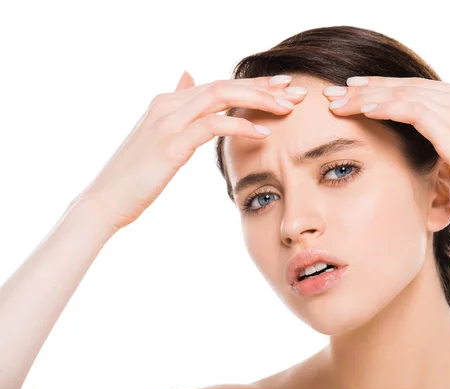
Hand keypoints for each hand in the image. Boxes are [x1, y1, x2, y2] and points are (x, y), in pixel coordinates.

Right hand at [71, 72, 306, 230]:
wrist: (104, 201)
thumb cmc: (135, 175)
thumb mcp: (157, 133)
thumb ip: (177, 105)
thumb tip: (188, 77)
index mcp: (168, 101)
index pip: (219, 84)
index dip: (253, 84)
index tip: (283, 87)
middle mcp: (168, 103)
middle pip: (225, 84)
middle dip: (264, 86)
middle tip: (296, 91)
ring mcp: (167, 120)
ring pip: (221, 96)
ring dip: (258, 99)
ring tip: (287, 107)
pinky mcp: (170, 143)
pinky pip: (212, 125)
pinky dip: (241, 126)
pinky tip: (264, 133)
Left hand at [323, 60, 449, 209]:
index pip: (415, 86)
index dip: (384, 86)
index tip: (357, 88)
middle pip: (401, 87)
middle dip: (364, 89)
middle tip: (334, 93)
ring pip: (400, 96)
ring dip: (364, 98)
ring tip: (336, 101)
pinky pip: (411, 111)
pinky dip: (385, 107)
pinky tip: (363, 109)